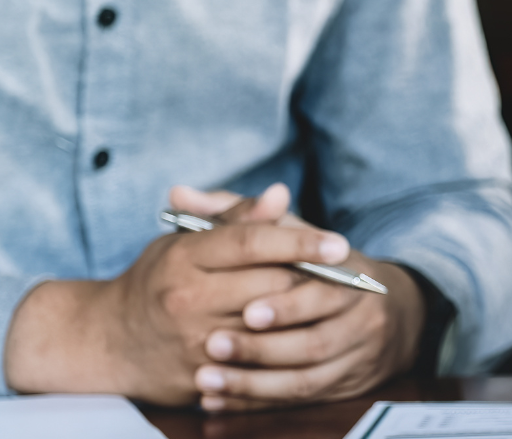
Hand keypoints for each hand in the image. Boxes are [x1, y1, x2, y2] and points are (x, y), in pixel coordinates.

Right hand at [4, 198, 347, 404]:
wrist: (106, 341)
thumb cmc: (158, 280)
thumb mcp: (188, 240)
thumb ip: (237, 217)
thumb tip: (280, 193)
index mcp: (184, 258)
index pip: (252, 243)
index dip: (300, 242)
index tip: (339, 243)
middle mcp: (186, 299)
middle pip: (270, 286)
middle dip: (312, 280)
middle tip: (345, 274)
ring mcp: (193, 342)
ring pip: (271, 327)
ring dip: (306, 316)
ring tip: (331, 304)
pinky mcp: (200, 377)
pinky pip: (257, 366)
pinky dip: (286, 350)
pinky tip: (307, 337)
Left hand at [169, 184, 426, 411]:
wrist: (387, 311)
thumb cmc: (318, 266)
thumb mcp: (290, 232)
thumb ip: (233, 213)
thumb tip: (180, 193)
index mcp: (350, 272)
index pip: (323, 286)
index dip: (288, 302)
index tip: (247, 310)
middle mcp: (363, 315)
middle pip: (315, 340)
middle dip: (262, 347)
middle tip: (212, 345)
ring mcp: (357, 355)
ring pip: (306, 378)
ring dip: (253, 382)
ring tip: (205, 378)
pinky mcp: (347, 385)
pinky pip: (301, 400)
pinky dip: (256, 403)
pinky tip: (217, 400)